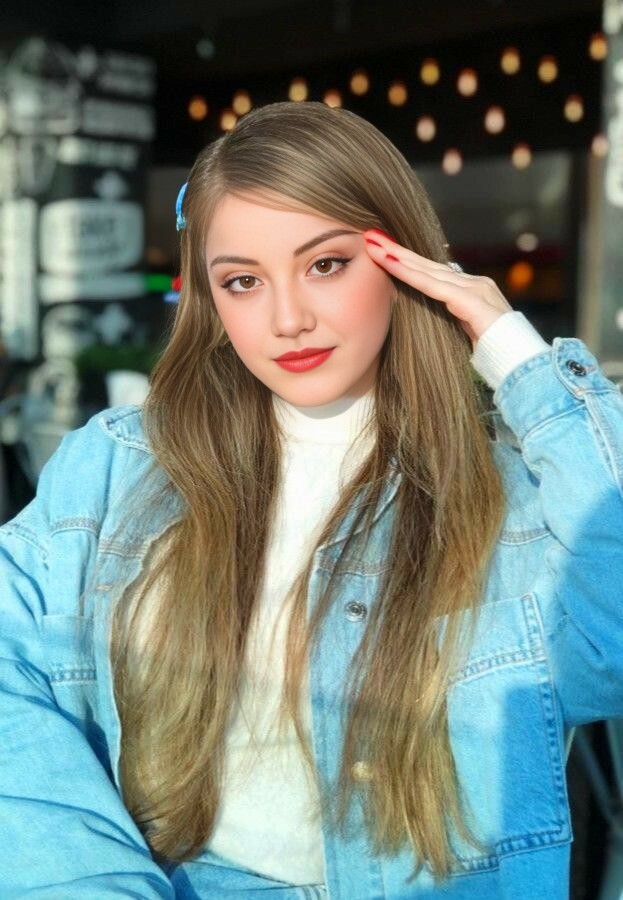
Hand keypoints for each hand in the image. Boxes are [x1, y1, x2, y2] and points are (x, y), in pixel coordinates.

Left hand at [363, 229, 513, 349]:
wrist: (522, 365)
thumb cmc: (494, 356)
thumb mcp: (467, 333)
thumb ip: (453, 318)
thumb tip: (437, 313)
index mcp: (472, 291)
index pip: (434, 273)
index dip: (408, 262)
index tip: (382, 252)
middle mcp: (475, 283)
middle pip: (428, 265)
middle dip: (398, 251)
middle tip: (371, 236)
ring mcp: (476, 289)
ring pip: (428, 271)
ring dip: (398, 257)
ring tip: (374, 245)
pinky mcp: (472, 301)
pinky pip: (433, 286)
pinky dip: (409, 274)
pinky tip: (390, 264)